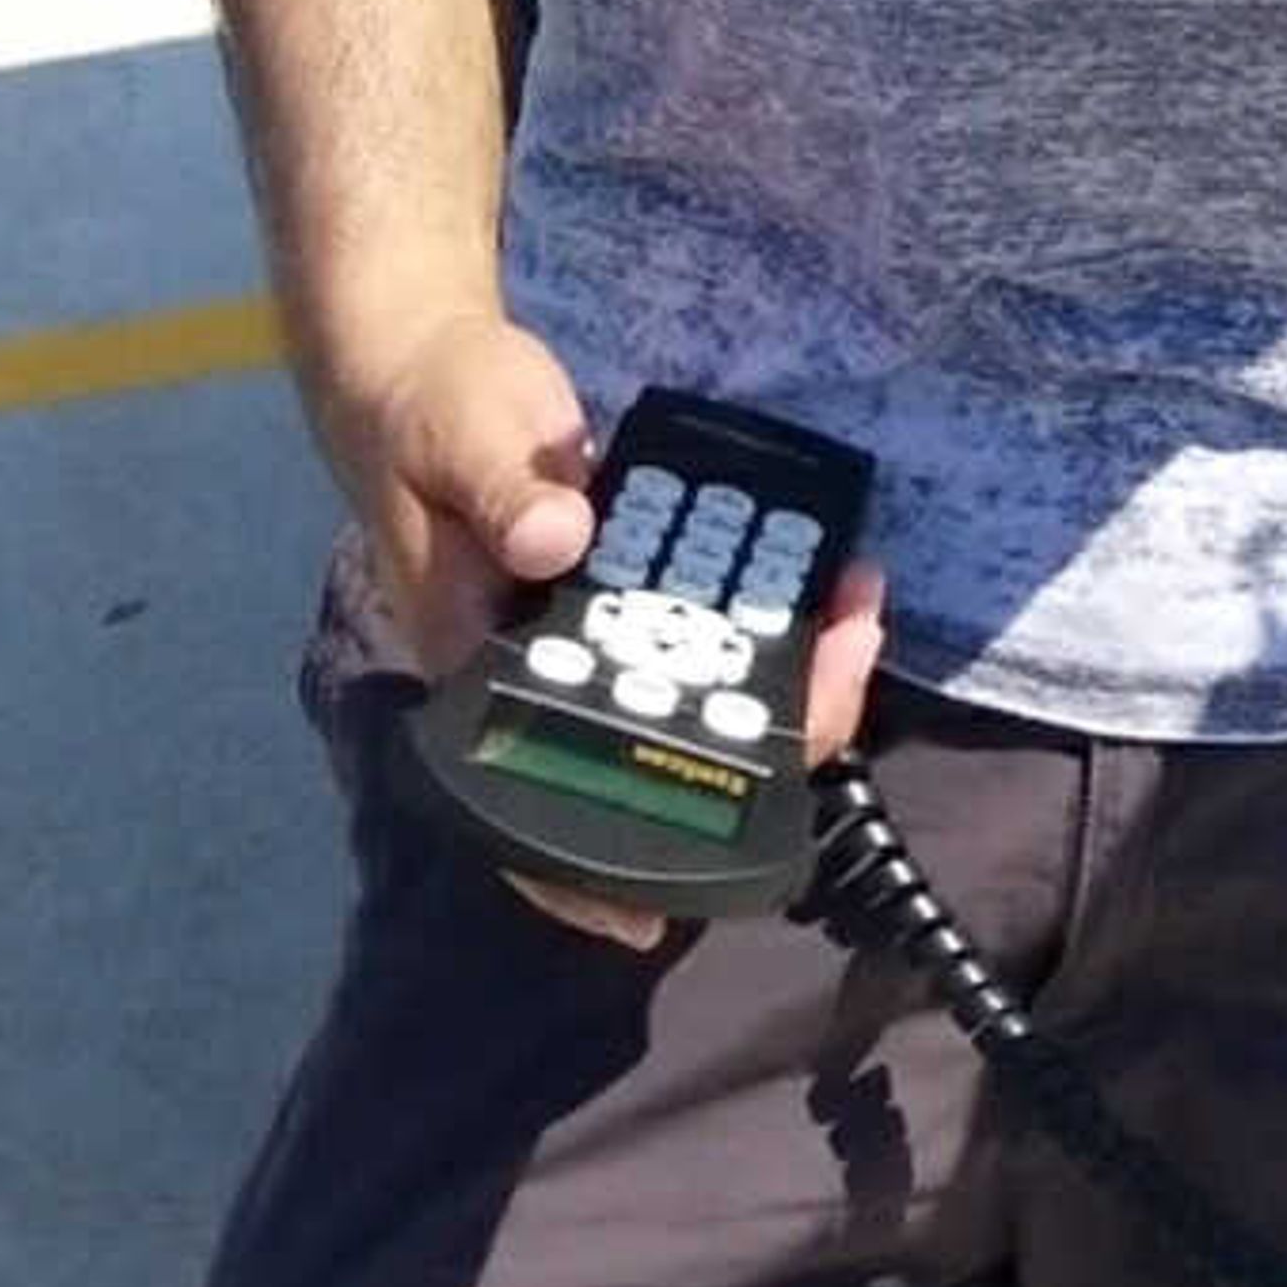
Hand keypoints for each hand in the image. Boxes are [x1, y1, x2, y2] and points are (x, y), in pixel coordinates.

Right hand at [336, 307, 884, 947]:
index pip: (532, 811)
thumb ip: (506, 491)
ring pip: (699, 700)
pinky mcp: (629, 591)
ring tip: (857, 606)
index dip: (592, 877)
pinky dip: (769, 622)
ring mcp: (593, 640)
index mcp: (484, 680)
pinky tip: (828, 580)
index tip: (657, 918)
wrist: (429, 368)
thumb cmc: (429, 418)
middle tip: (848, 650)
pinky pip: (708, 633)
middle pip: (658, 758)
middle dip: (767, 732)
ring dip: (787, 677)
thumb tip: (563, 542)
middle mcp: (545, 682)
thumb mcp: (459, 440)